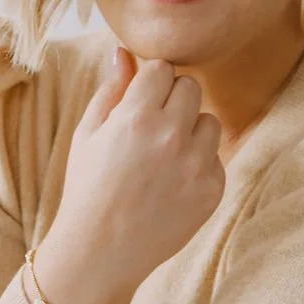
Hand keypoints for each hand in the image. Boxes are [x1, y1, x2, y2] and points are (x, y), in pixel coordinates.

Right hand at [53, 46, 224, 292]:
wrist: (100, 252)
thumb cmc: (88, 188)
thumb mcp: (88, 134)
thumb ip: (112, 89)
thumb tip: (124, 51)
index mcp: (136, 117)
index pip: (163, 68)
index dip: (150, 82)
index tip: (140, 101)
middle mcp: (171, 137)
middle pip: (191, 87)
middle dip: (173, 99)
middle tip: (151, 127)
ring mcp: (196, 166)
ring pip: (210, 121)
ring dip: (191, 130)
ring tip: (163, 156)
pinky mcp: (212, 190)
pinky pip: (216, 157)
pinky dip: (198, 164)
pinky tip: (172, 183)